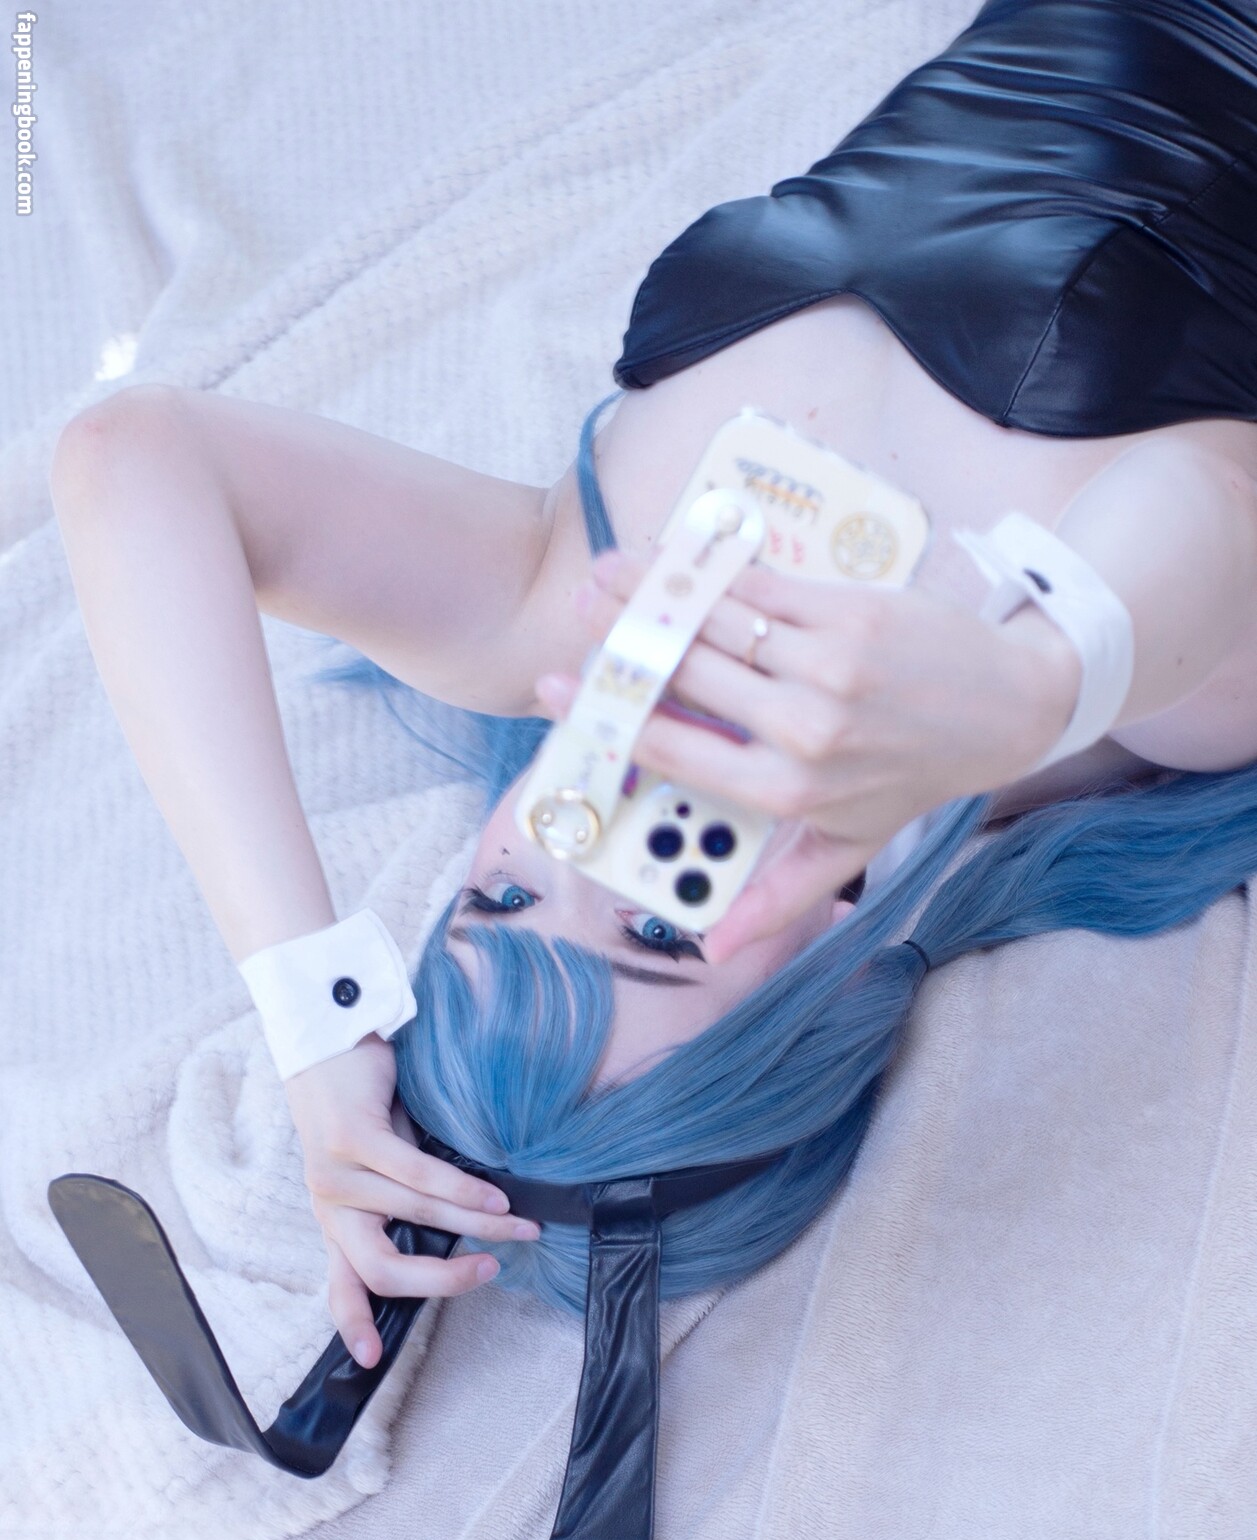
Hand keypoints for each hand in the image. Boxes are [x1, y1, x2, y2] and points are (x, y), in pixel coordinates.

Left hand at [283, 1033, 538, 1366]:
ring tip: (519, 1226)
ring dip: (476, 1226)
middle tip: (490, 1273)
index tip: (370, 1360)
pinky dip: (462, 1191)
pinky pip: (417, 1178)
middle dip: (441, 1281)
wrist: (326, 1035)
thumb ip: (401, 1199)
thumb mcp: (379, 1161)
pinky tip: (493, 1197)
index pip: (340, 1284)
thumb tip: (464, 1230)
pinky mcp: (351, 1140)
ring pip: (416, 1218)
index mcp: (335, 1217)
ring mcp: (335, 1173)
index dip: (354, 1323)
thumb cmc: (364, 1102)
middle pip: (380, 1269)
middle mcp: (329, 1203)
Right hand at [539, 547, 1078, 959]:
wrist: (1007, 707)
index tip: (557, 691)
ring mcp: (827, 666)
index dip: (608, 716)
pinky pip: (762, 589)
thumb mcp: (848, 849)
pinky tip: (678, 556)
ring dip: (653, 590)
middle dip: (620, 639)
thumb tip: (716, 948)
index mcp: (788, 793)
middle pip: (684, 675)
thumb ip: (777, 896)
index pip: (673, 748)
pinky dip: (714, 570)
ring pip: (716, 623)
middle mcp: (803, 730)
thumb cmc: (913, 778)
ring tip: (606, 572)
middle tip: (578, 613)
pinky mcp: (850, 613)